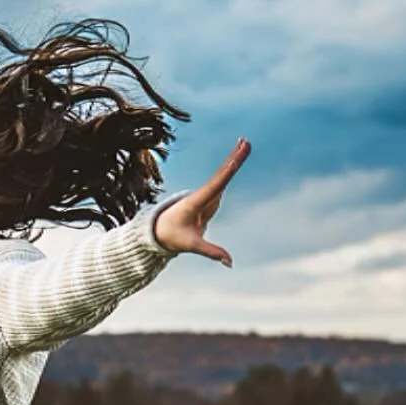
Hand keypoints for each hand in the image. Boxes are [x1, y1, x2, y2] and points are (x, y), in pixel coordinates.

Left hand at [154, 138, 250, 266]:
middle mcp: (201, 194)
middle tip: (245, 141)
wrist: (160, 228)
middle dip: (233, 159)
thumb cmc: (172, 235)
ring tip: (245, 143)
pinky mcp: (210, 197)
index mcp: (195, 202)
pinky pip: (223, 179)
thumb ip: (210, 252)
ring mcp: (206, 195)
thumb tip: (229, 262)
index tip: (235, 160)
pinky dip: (232, 167)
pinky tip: (239, 153)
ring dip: (234, 158)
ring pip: (223, 174)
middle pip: (220, 175)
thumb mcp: (191, 245)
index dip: (226, 172)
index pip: (215, 186)